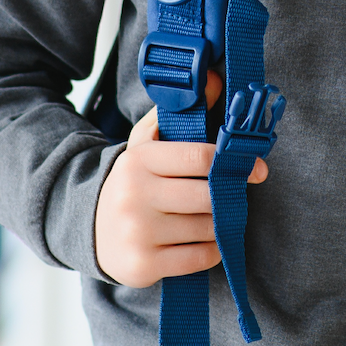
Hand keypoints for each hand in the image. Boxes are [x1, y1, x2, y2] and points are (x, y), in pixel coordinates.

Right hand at [93, 71, 267, 287]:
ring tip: (209, 218)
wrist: (89, 227)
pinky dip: (211, 250)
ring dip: (218, 225)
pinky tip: (201, 241)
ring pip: (207, 228)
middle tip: (229, 197)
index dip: (235, 163)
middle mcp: (135, 195)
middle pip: (209, 196)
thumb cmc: (133, 181)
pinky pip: (200, 259)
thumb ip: (179, 112)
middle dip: (225, 198)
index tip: (257, 169)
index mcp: (139, 160)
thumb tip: (217, 79)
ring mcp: (138, 232)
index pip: (201, 157)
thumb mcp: (147, 143)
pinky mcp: (143, 265)